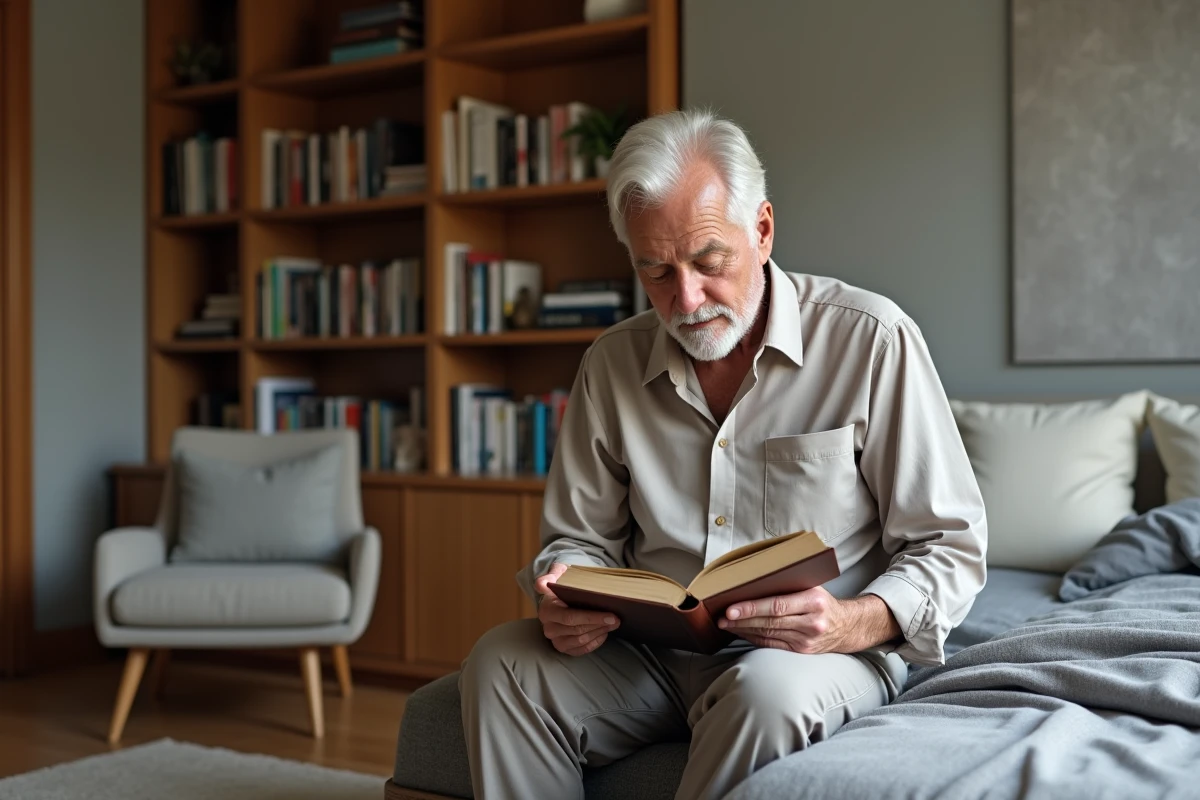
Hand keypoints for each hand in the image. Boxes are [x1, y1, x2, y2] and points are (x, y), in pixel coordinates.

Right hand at [535, 563, 620, 655]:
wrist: (560, 596)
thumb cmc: (562, 584)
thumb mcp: (557, 574)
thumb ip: (550, 576)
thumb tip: (541, 585)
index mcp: (547, 610)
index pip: (570, 617)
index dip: (591, 618)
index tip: (611, 615)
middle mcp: (549, 628)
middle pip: (578, 630)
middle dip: (600, 624)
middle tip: (617, 619)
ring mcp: (556, 640)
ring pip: (581, 640)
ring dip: (599, 632)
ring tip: (614, 624)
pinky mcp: (564, 648)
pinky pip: (581, 650)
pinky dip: (595, 642)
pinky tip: (604, 632)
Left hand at [717, 587, 899, 653]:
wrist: (848, 626)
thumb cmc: (823, 601)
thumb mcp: (812, 586)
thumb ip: (788, 584)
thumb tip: (752, 581)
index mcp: (814, 601)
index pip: (776, 605)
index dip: (751, 608)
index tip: (730, 609)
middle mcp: (811, 622)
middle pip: (769, 622)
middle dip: (741, 620)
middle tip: (720, 617)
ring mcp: (807, 640)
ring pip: (768, 635)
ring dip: (743, 630)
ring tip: (725, 624)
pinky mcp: (802, 652)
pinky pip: (772, 644)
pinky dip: (754, 638)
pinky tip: (741, 632)